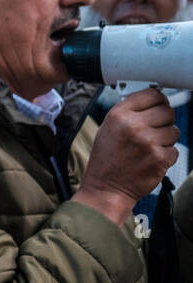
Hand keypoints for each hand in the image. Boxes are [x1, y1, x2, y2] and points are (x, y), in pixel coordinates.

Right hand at [75, 87, 178, 225]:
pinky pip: (175, 150)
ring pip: (174, 131)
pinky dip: (167, 155)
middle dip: (164, 119)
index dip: (158, 100)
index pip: (152, 95)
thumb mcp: (107, 128)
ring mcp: (148, 143)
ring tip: (150, 146)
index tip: (158, 105)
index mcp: (119, 115)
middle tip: (155, 128)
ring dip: (166, 138)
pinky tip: (152, 158)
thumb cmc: (106, 159)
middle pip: (167, 111)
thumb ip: (128, 112)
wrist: (106, 187)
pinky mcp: (160, 159)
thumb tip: (151, 101)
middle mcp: (134, 126)